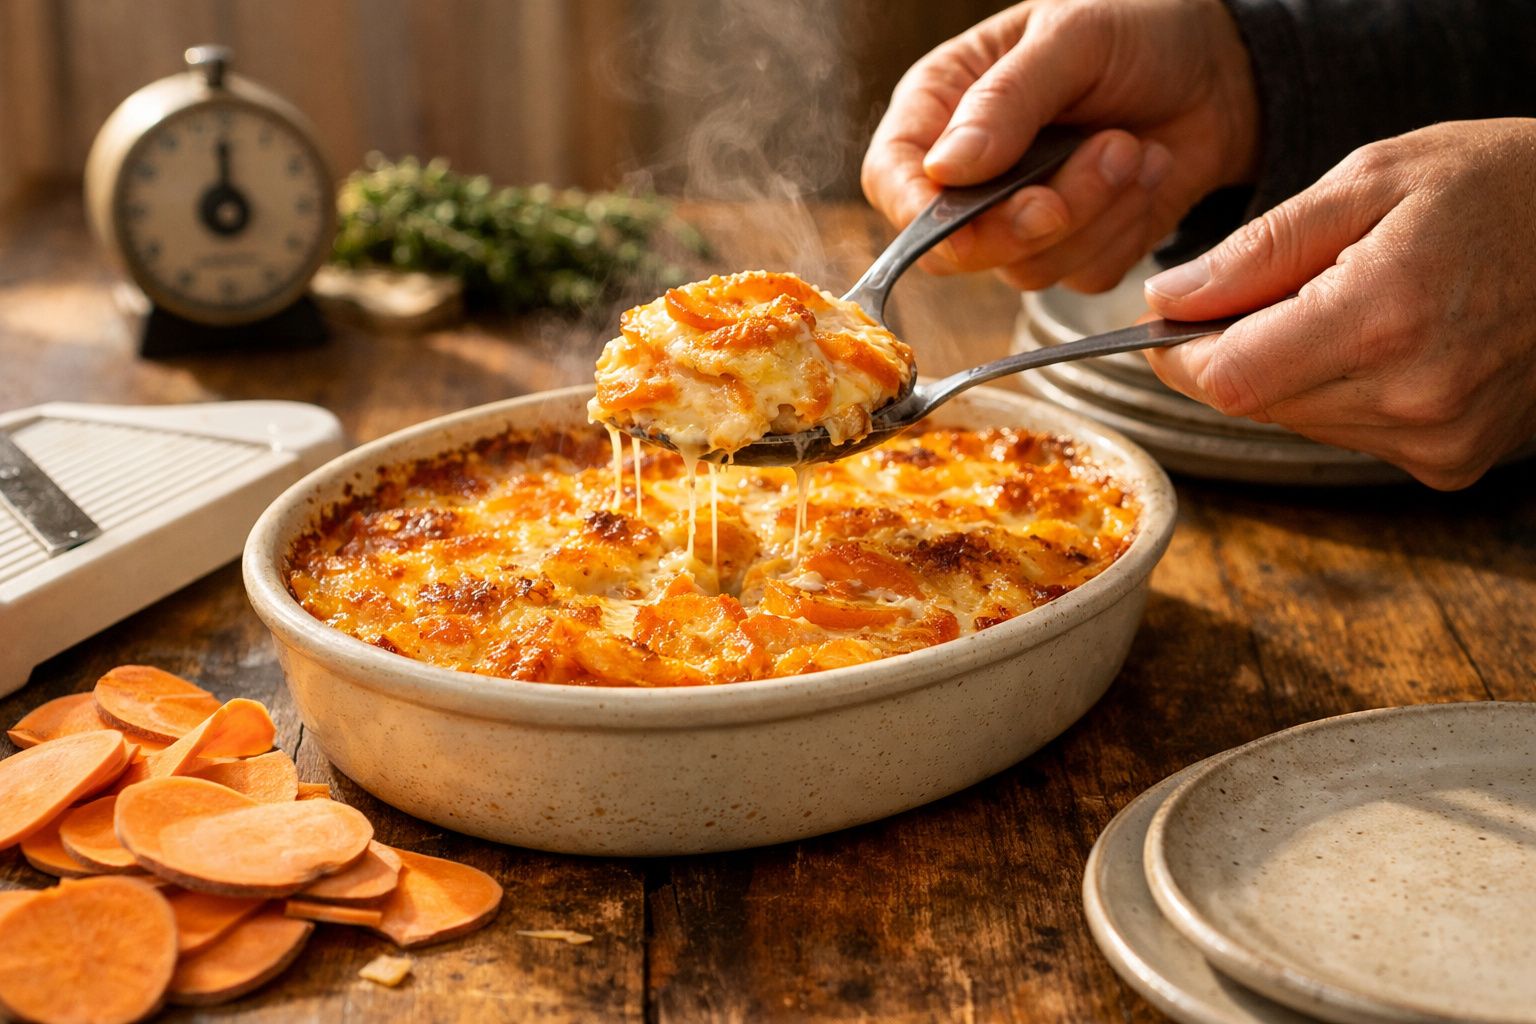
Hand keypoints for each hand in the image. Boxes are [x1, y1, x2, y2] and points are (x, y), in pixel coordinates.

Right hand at [861, 0, 1257, 292]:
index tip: (964, 223)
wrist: (1220, 68)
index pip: (892, 180)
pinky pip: (1082, 276)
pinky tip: (1147, 173)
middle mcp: (969, 175)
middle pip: (955, 246)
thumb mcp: (1072, 38)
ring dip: (1095, 212)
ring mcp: (1017, 220)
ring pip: (1025, 267)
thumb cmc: (1136, 30)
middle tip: (1103, 156)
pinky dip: (1125, 231)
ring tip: (1132, 147)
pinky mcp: (1072, 251)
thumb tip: (947, 169)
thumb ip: (1006, 100)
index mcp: (940, 108)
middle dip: (1031, 217)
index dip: (918, 213)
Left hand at [1144, 119, 1535, 489]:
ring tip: (1350, 304)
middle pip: (1254, 402)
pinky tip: (1389, 342)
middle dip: (1236, 351)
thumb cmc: (1498, 187)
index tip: (1167, 323)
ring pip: (1297, 420)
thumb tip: (1168, 298)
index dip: (1178, 354)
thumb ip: (1257, 249)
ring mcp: (1437, 439)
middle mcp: (1411, 397)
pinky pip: (1350, 434)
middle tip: (1275, 290)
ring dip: (1291, 371)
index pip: (1226, 377)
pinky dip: (1343, 392)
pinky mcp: (1452, 462)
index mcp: (1382, 319)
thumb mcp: (1370, 180)